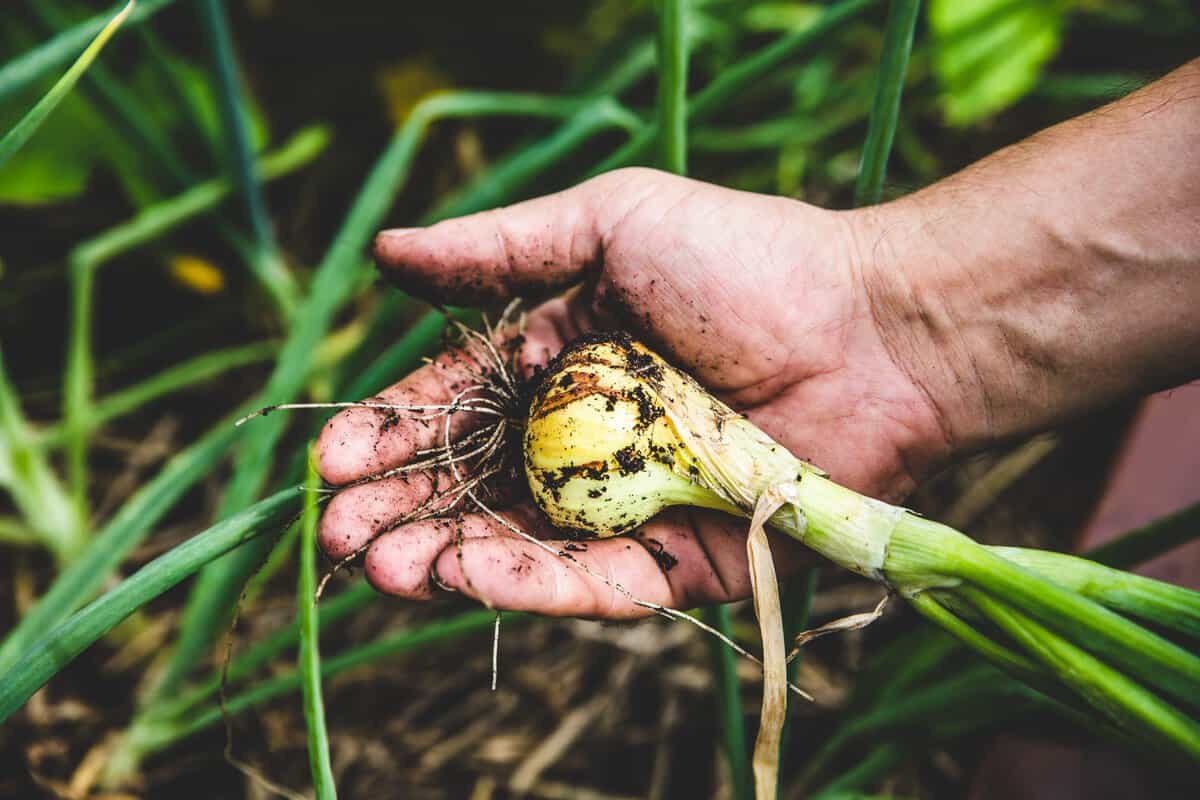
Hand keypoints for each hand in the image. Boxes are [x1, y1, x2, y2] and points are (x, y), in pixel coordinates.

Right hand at [315, 168, 951, 616]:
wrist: (874, 331)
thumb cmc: (746, 262)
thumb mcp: (611, 223)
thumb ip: (499, 248)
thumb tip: (385, 251)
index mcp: (562, 361)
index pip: (457, 406)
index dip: (393, 432)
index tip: (332, 455)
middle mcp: (586, 439)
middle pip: (474, 487)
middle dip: (401, 509)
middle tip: (336, 531)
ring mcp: (629, 504)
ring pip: (520, 546)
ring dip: (444, 558)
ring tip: (378, 567)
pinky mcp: (679, 559)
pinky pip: (594, 584)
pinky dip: (528, 586)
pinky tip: (462, 579)